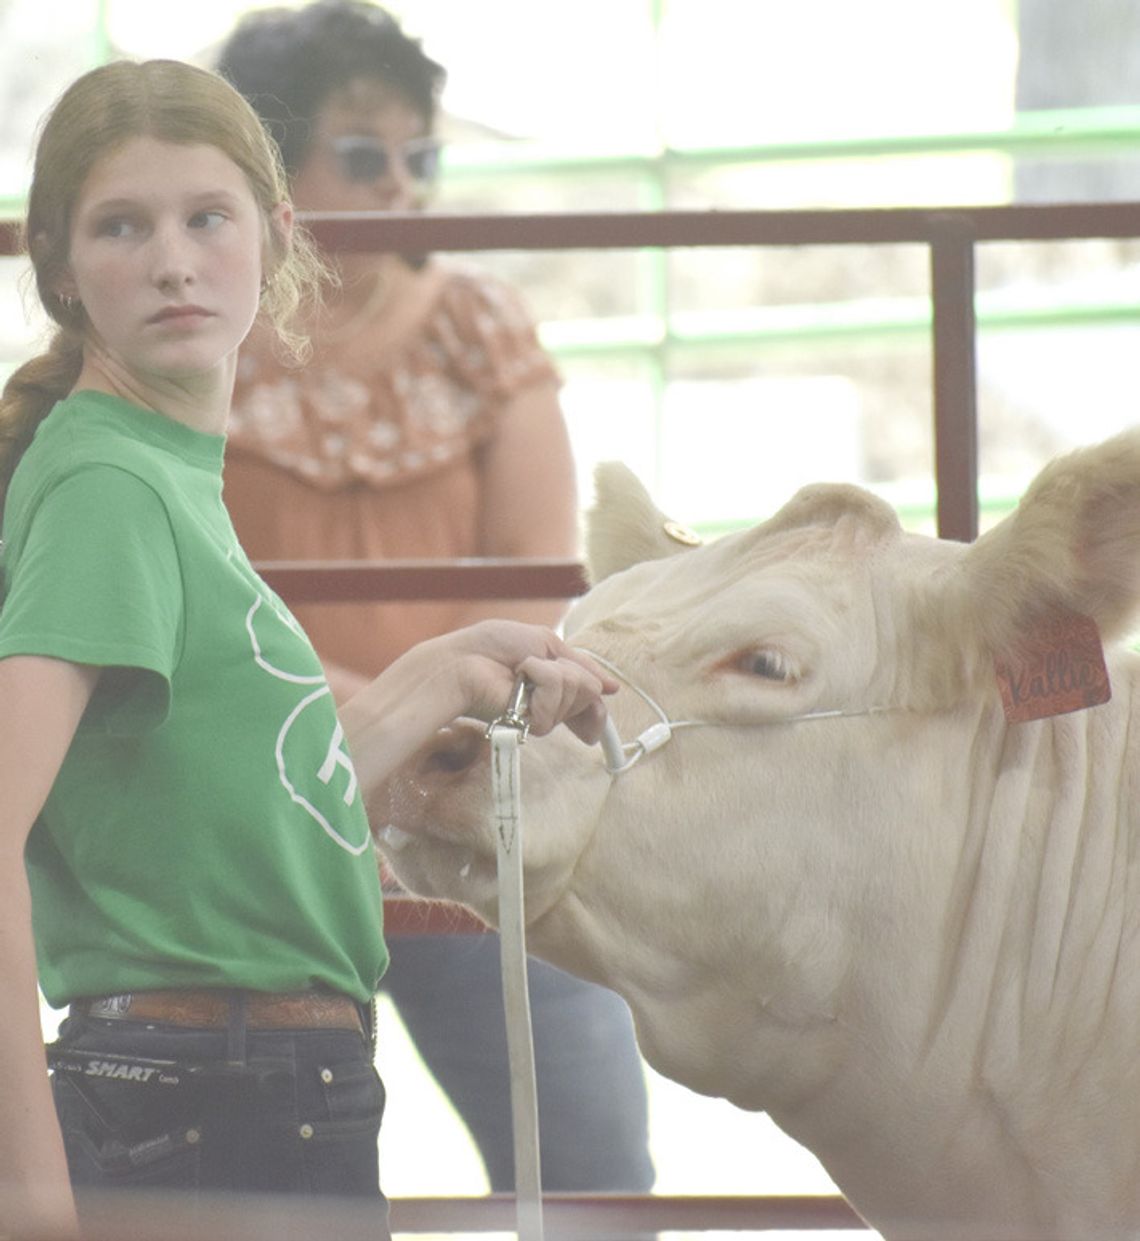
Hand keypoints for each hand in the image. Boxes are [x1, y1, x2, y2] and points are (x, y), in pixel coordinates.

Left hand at [441, 620, 617, 743]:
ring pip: (578, 692)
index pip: (588, 698)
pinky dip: (541, 681)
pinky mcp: (534, 724)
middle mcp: (552, 703)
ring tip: (523, 671)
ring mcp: (544, 714)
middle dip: (570, 670)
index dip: (595, 706)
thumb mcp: (546, 643)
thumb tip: (612, 687)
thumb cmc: (494, 646)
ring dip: (551, 673)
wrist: (464, 660)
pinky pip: (557, 700)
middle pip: (590, 691)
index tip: (597, 715)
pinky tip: (518, 683)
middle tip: (537, 665)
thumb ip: (581, 665)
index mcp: (554, 682)